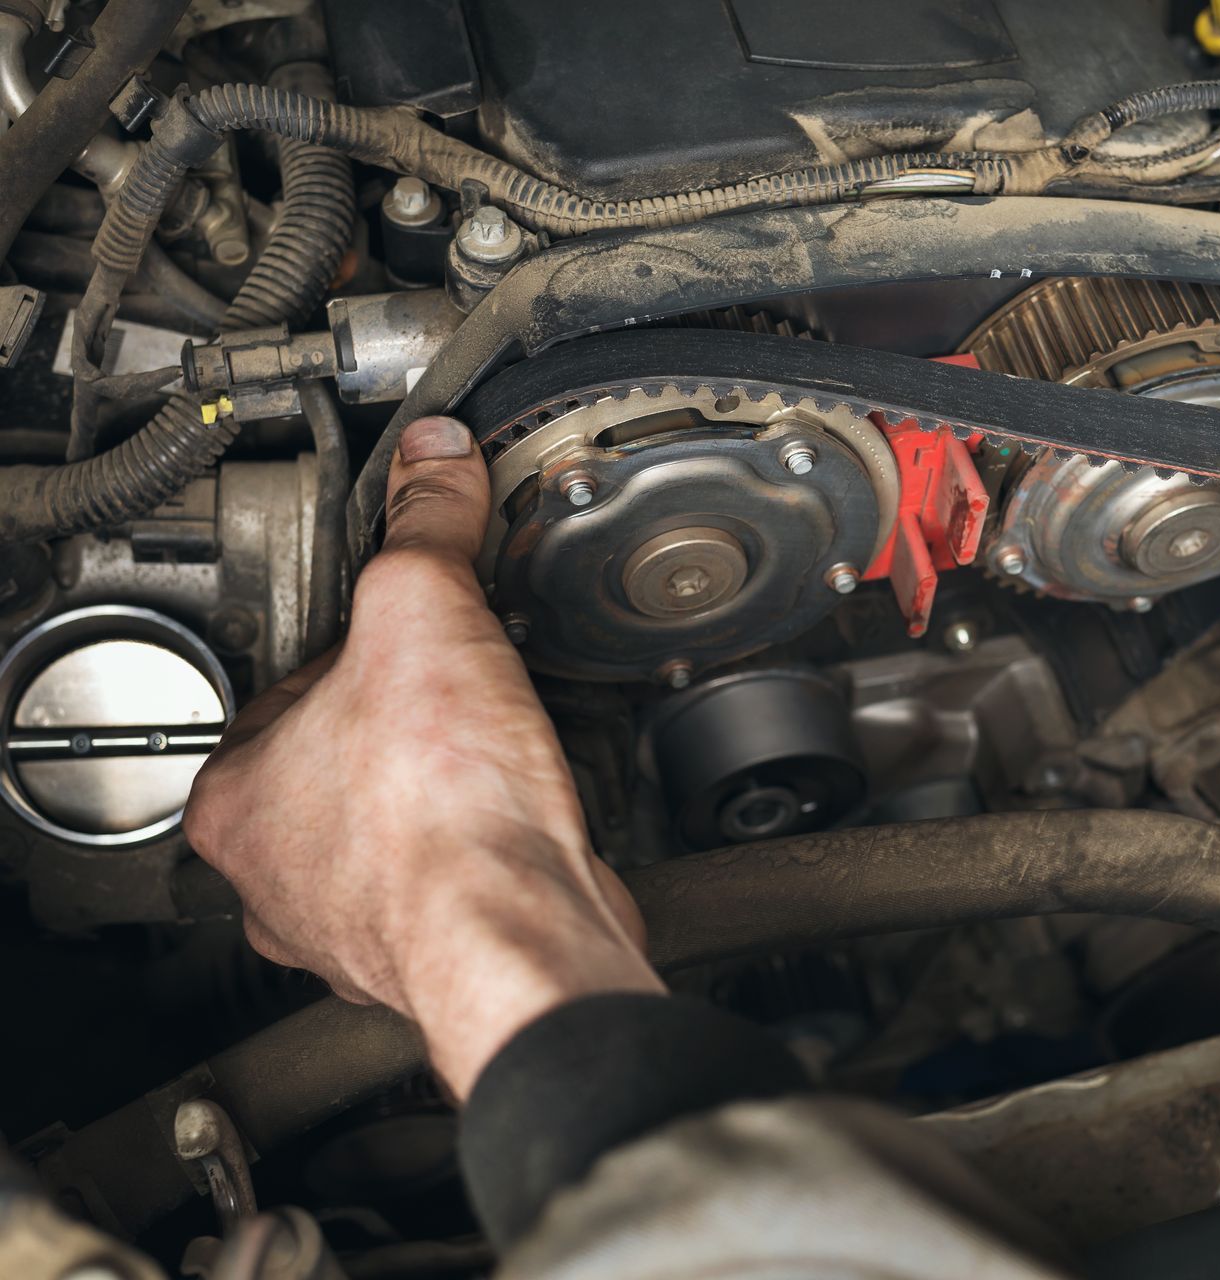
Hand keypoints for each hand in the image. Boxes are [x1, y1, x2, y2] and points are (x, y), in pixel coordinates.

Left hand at [184, 416, 662, 1097]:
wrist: (522, 934)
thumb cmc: (445, 812)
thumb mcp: (426, 611)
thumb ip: (427, 527)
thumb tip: (435, 456)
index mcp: (233, 797)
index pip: (280, 689)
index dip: (355, 647)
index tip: (404, 632)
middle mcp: (274, 876)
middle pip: (328, 764)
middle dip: (392, 728)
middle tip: (453, 695)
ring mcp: (348, 927)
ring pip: (382, 834)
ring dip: (434, 797)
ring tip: (488, 756)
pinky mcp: (427, 956)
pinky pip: (444, 884)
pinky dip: (480, 852)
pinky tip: (517, 821)